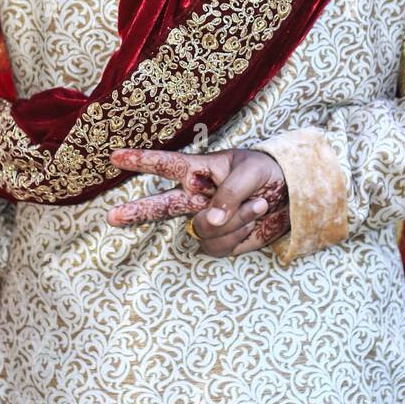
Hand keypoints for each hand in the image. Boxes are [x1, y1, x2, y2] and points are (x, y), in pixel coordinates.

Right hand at [106, 147, 290, 256]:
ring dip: (236, 221)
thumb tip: (209, 222)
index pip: (166, 165)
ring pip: (204, 230)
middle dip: (137, 211)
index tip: (115, 157)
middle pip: (162, 205)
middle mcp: (197, 196)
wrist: (292, 196)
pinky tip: (253, 222)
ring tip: (258, 204)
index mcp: (200, 171)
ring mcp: (206, 220)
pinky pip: (219, 246)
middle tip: (112, 217)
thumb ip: (229, 194)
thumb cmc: (267, 172)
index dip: (141, 160)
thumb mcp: (251, 173)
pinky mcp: (219, 241)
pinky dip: (240, 236)